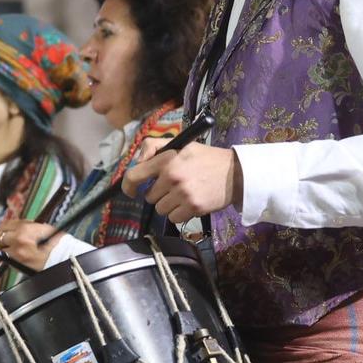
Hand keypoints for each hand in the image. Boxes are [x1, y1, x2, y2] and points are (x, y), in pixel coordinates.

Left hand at [0, 220, 60, 267]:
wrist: (63, 257)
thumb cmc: (56, 243)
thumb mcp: (41, 228)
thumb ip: (26, 227)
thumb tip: (13, 228)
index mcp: (25, 227)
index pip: (5, 225)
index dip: (2, 229)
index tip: (1, 231)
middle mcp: (19, 237)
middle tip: (1, 241)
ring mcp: (17, 251)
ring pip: (1, 248)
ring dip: (4, 249)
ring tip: (11, 250)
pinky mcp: (17, 262)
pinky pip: (7, 259)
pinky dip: (9, 258)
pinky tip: (17, 257)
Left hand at [123, 143, 242, 224]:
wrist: (235, 174)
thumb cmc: (206, 158)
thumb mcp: (181, 144)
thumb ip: (154, 147)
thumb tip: (138, 162)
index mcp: (167, 159)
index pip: (134, 175)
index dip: (128, 185)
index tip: (131, 191)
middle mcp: (172, 176)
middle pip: (150, 197)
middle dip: (159, 193)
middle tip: (175, 186)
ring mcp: (183, 194)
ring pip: (161, 209)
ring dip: (169, 205)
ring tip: (184, 194)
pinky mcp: (193, 208)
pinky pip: (173, 218)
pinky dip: (180, 214)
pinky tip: (190, 203)